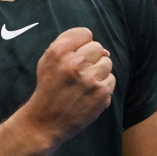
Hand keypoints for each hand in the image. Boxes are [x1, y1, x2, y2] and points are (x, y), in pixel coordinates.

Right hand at [22, 27, 114, 143]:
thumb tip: (103, 50)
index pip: (85, 33)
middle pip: (97, 47)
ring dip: (98, 72)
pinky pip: (111, 80)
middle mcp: (75, 63)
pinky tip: (89, 94)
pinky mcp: (101, 94)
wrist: (45, 121)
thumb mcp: (48, 61)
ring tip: (84, 83)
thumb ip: (70, 46)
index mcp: (59, 51)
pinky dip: (102, 86)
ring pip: (107, 63)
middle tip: (79, 72)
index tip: (76, 55)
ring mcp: (90, 79)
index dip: (81, 44)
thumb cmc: (48, 88)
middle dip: (90, 58)